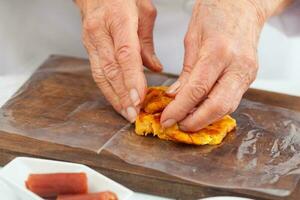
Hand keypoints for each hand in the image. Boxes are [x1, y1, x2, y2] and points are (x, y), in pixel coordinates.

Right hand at [76, 0, 161, 121]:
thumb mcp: (144, 11)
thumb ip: (147, 42)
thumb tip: (155, 69)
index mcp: (119, 18)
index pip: (126, 54)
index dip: (132, 79)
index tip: (138, 99)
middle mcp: (101, 31)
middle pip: (111, 69)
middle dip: (123, 95)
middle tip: (133, 114)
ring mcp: (91, 40)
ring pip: (101, 74)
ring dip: (113, 96)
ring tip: (125, 113)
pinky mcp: (87, 46)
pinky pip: (96, 71)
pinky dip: (106, 88)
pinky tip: (115, 100)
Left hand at [161, 0, 289, 130]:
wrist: (243, 5)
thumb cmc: (215, 13)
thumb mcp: (192, 39)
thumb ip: (186, 72)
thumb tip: (175, 96)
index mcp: (218, 51)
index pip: (197, 90)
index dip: (180, 109)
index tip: (167, 119)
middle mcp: (237, 65)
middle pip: (218, 106)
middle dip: (195, 122)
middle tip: (178, 125)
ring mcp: (247, 72)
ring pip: (228, 107)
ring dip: (206, 119)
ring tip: (187, 121)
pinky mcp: (249, 76)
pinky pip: (232, 100)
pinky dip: (215, 109)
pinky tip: (201, 111)